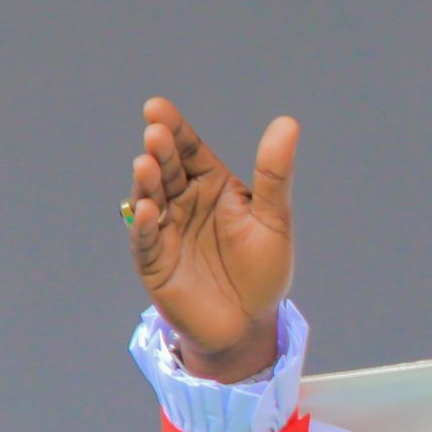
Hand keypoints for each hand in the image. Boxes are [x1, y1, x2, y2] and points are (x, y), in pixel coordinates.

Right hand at [125, 97, 297, 381]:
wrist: (249, 324)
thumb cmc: (262, 271)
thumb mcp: (274, 219)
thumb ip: (275, 174)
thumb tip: (287, 122)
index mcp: (211, 186)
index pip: (189, 150)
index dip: (175, 129)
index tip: (158, 107)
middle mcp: (183, 203)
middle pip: (167, 170)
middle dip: (159, 151)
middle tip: (156, 132)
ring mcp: (165, 231)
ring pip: (151, 199)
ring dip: (147, 182)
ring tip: (146, 164)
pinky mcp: (153, 263)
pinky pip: (145, 240)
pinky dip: (143, 225)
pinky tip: (147, 209)